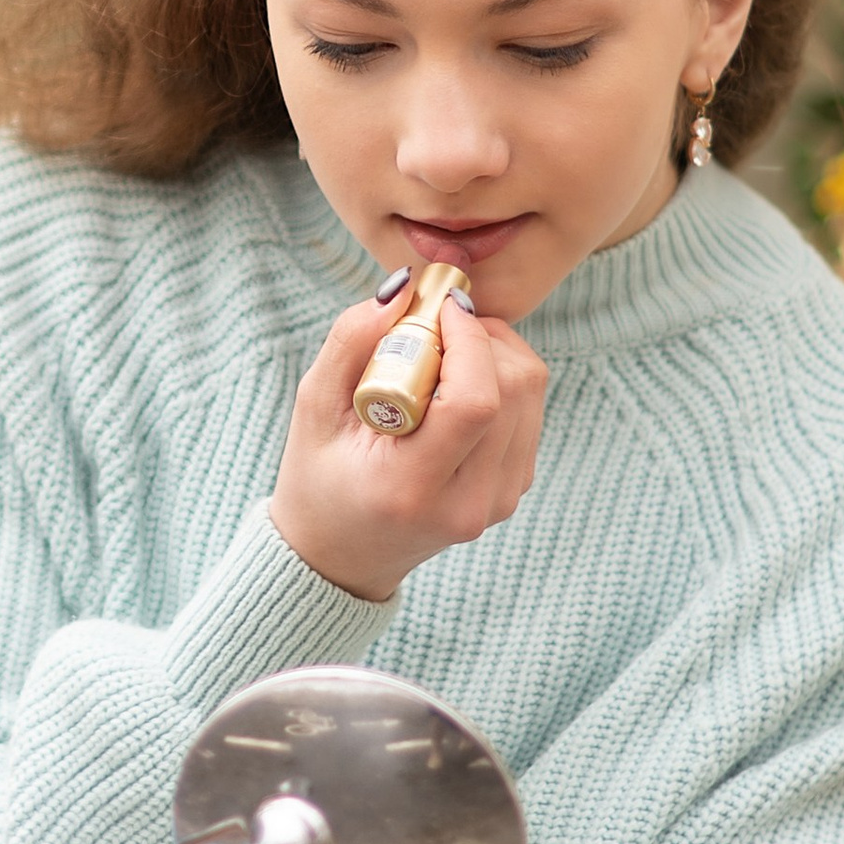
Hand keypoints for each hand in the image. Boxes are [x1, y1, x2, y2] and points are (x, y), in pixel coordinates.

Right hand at [269, 281, 546, 600]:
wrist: (343, 555)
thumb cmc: (318, 477)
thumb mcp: (312, 408)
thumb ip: (350, 341)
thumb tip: (402, 287)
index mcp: (410, 489)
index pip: (474, 404)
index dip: (468, 340)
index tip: (440, 307)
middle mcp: (466, 504)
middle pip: (513, 391)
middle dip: (481, 337)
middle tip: (436, 325)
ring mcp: (497, 503)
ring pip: (531, 396)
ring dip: (495, 353)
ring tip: (444, 353)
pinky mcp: (512, 491)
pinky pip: (529, 412)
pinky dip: (501, 380)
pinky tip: (456, 384)